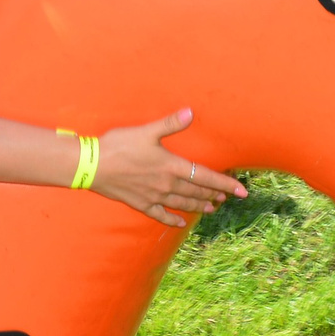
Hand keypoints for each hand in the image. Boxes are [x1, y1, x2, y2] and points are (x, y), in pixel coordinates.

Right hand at [92, 109, 244, 227]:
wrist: (92, 165)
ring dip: (198, 206)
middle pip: (196, 192)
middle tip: (227, 197)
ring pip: (182, 203)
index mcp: (171, 166)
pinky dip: (172, 219)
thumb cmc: (119, 145)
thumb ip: (170, 124)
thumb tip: (190, 112)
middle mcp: (167, 184)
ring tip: (210, 208)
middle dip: (214, 194)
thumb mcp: (146, 131)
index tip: (243, 191)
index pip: (206, 177)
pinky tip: (179, 223)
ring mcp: (154, 196)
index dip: (226, 184)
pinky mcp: (140, 203)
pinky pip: (160, 215)